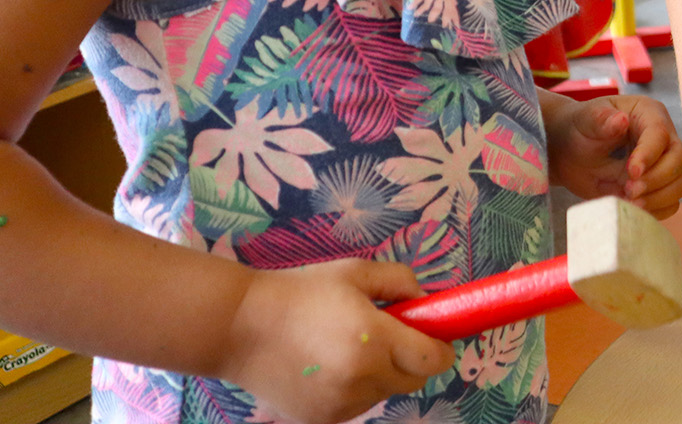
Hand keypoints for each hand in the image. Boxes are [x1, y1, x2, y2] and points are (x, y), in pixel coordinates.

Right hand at [218, 259, 453, 423]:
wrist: (240, 328)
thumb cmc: (302, 292)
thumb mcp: (355, 272)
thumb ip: (400, 282)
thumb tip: (426, 303)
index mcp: (375, 338)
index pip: (433, 359)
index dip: (442, 348)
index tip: (437, 335)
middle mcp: (362, 377)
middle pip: (414, 380)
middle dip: (414, 360)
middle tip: (394, 337)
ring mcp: (341, 404)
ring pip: (385, 393)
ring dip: (383, 375)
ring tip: (351, 348)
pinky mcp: (322, 420)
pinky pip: (358, 406)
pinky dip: (357, 390)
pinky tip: (331, 367)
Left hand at [547, 95, 681, 218]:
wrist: (570, 152)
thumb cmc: (580, 128)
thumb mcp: (585, 120)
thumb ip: (601, 119)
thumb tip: (621, 120)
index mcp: (649, 114)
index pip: (660, 134)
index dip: (649, 155)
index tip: (631, 172)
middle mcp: (663, 139)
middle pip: (679, 160)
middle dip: (657, 179)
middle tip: (628, 190)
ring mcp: (661, 165)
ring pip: (680, 184)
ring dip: (658, 198)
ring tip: (629, 201)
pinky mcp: (656, 188)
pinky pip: (670, 204)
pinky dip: (655, 210)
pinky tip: (632, 209)